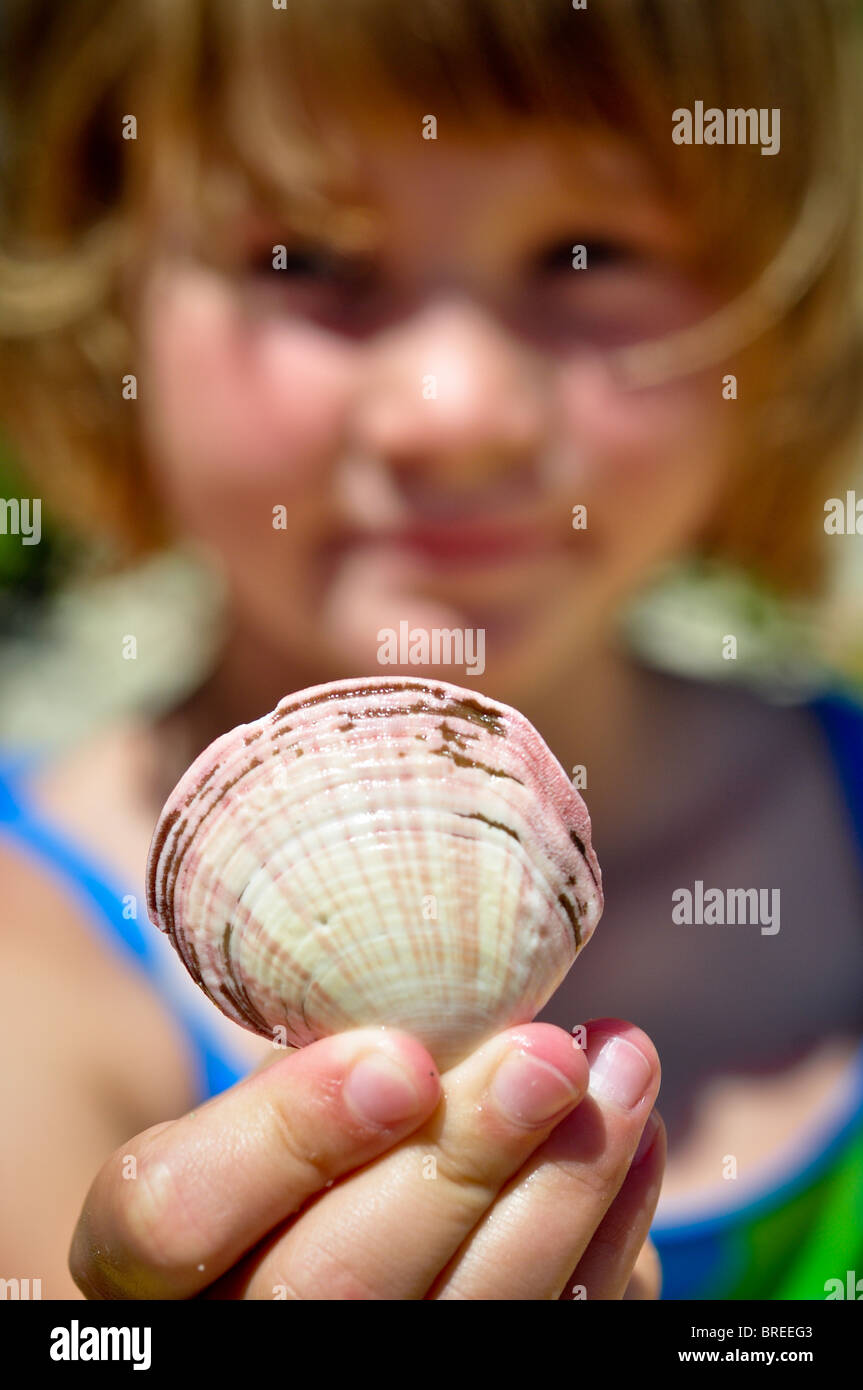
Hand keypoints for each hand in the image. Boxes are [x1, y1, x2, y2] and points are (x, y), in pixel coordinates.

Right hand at [69, 1017, 662, 1299]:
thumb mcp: (250, 1112)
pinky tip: (637, 1143)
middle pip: (335, 1284)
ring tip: (622, 1067)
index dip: (284, 1138)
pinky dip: (607, 1239)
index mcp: (146, 1266)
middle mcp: (229, 1341)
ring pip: (463, 1324)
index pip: (172, 1217)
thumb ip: (308, 1082)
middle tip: (549, 1056)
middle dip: (460, 1161)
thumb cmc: (275, 1165)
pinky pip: (546, 1338)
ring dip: (564, 1190)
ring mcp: (346, 1383)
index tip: (399, 1058)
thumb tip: (452, 1022)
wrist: (290, 1263)